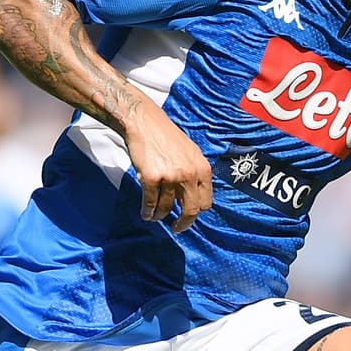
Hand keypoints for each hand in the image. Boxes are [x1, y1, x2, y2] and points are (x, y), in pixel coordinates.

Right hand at [122, 94, 212, 232]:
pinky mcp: (151, 178)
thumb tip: (194, 198)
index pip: (206, 202)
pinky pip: (150, 203)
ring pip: (167, 208)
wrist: (144, 122)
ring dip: (159, 215)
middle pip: (191, 210)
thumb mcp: (191, 153)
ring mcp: (171, 177)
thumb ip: (195, 174)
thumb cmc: (166, 137)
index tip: (188, 217)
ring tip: (154, 216)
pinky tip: (145, 213)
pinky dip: (147, 211)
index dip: (196, 213)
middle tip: (177, 228)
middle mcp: (189, 174)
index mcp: (202, 169)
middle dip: (184, 223)